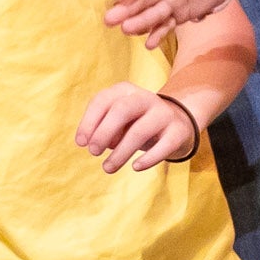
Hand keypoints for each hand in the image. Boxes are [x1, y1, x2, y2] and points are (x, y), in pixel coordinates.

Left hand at [75, 82, 204, 171]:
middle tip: (93, 152)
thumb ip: (104, 129)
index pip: (102, 100)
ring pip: (140, 131)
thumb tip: (93, 143)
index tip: (81, 143)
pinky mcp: (179, 131)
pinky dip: (148, 158)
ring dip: (120, 152)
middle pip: (121, 110)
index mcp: (126, 91)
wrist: (177, 122)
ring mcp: (164, 113)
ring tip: (108, 168)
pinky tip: (135, 167)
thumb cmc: (137, 123)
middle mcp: (145, 98)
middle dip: (103, 132)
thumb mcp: (119, 122)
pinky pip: (164, 145)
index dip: (89, 122)